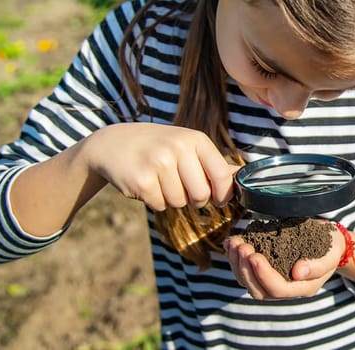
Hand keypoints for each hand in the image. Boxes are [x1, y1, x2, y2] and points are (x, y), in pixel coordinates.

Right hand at [81, 123, 237, 210]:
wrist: (113, 143)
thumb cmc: (158, 147)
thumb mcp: (187, 146)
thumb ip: (213, 163)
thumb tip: (241, 178)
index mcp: (196, 140)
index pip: (223, 176)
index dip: (222, 194)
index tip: (217, 198)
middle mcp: (179, 148)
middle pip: (201, 195)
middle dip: (194, 200)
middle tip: (181, 187)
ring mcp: (159, 163)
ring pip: (179, 203)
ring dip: (171, 199)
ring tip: (160, 180)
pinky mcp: (141, 180)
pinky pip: (160, 206)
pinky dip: (155, 201)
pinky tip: (147, 184)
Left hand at [224, 221, 345, 299]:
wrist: (329, 244)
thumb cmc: (330, 248)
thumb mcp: (330, 254)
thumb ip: (317, 266)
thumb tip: (298, 272)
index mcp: (302, 288)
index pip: (277, 289)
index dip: (263, 274)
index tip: (254, 254)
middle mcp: (285, 290)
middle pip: (257, 290)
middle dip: (245, 268)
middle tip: (241, 246)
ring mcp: (272, 281)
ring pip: (247, 282)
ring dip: (236, 263)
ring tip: (234, 242)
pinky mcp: (264, 271)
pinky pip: (245, 271)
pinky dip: (234, 258)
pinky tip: (230, 243)